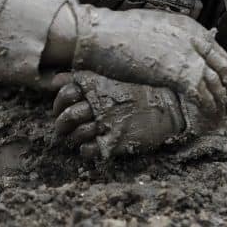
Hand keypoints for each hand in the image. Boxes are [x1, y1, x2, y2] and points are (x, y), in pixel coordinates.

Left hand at [52, 71, 188, 158]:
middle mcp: (99, 103)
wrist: (170, 106)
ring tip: (82, 136)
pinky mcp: (114, 141)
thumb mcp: (114, 76)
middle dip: (61, 124)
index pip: (65, 92)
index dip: (59, 102)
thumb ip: (85, 77)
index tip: (63, 107)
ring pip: (75, 135)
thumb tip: (55, 80)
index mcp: (98, 84)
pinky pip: (88, 150)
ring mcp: (106, 123)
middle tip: (66, 127)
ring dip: (74, 138)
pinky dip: (85, 150)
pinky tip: (94, 144)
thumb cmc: (142, 90)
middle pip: (66, 116)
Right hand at [71, 6, 226, 116]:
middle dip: (225, 82)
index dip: (219, 65)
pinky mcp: (180, 75)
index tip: (220, 76)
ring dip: (219, 97)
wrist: (104, 35)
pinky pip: (202, 94)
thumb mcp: (155, 26)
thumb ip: (171, 38)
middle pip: (221, 64)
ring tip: (220, 109)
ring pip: (215, 81)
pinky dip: (208, 105)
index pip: (215, 48)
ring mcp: (190, 57)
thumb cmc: (119, 31)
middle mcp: (195, 39)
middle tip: (225, 96)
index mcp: (188, 27)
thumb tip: (172, 50)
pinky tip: (208, 113)